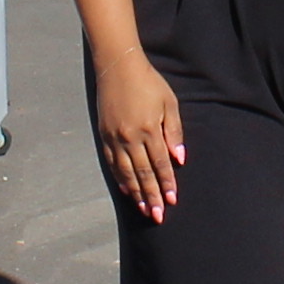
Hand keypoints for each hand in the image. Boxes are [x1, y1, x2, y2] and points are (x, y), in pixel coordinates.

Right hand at [94, 50, 187, 222]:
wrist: (118, 67)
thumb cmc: (149, 83)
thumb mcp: (170, 104)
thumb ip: (174, 132)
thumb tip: (179, 159)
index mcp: (150, 130)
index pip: (160, 164)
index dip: (166, 183)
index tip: (172, 200)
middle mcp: (131, 138)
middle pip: (143, 173)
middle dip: (152, 196)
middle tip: (158, 216)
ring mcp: (115, 138)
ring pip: (126, 172)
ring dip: (136, 193)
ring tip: (144, 209)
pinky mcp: (104, 135)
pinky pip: (112, 162)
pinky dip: (120, 178)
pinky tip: (126, 190)